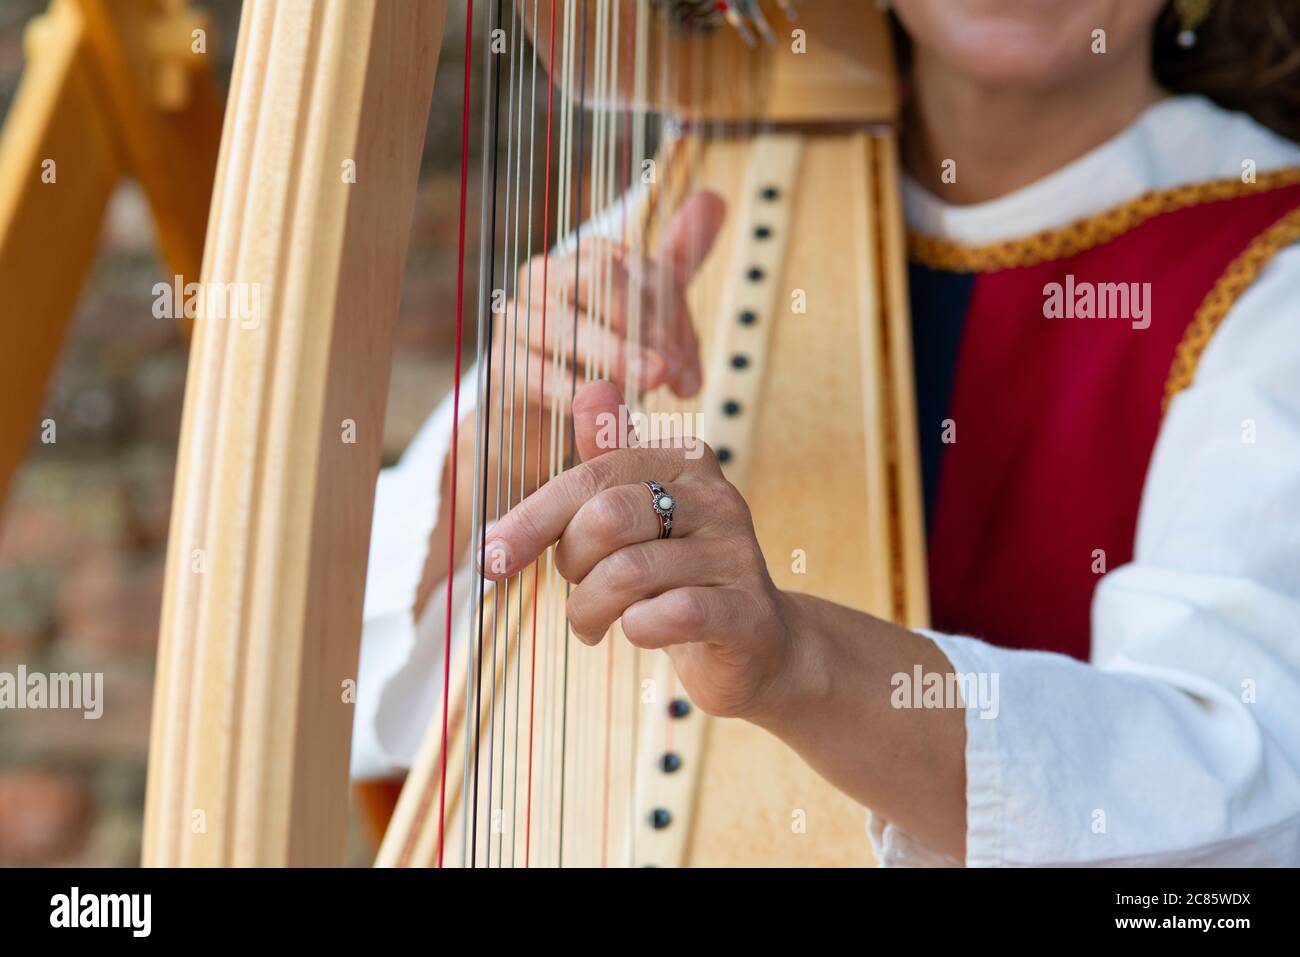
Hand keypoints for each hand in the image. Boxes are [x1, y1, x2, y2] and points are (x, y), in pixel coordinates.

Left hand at [479, 380, 803, 720]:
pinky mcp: (747, 612)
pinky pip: (672, 614)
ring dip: (589, 608)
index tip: (491, 557)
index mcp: (685, 461)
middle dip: (570, 563)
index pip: (590, 476)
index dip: (531, 519)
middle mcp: (717, 497)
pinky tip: (634, 631)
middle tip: (574, 590)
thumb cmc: (679, 573)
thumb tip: (589, 388)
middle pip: (605, 518)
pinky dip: (636, 628)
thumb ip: (607, 458)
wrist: (757, 643)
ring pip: (629, 573)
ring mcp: (736, 554)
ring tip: (590, 624)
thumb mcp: (637, 512)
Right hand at [490, 189, 724, 408]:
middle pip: (596, 280)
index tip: (687, 363)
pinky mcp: (502, 363)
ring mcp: (518, 318)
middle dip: (641, 327)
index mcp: (585, 256)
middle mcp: (546, 277)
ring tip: (648, 387)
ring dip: (614, 358)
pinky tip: (606, 408)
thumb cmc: (606, 351)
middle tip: (671, 372)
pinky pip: (538, 373)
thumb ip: (680, 258)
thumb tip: (714, 200)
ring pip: (566, 328)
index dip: (665, 312)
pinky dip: (575, 392)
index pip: (630, 264)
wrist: (548, 409)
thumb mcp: (650, 307)